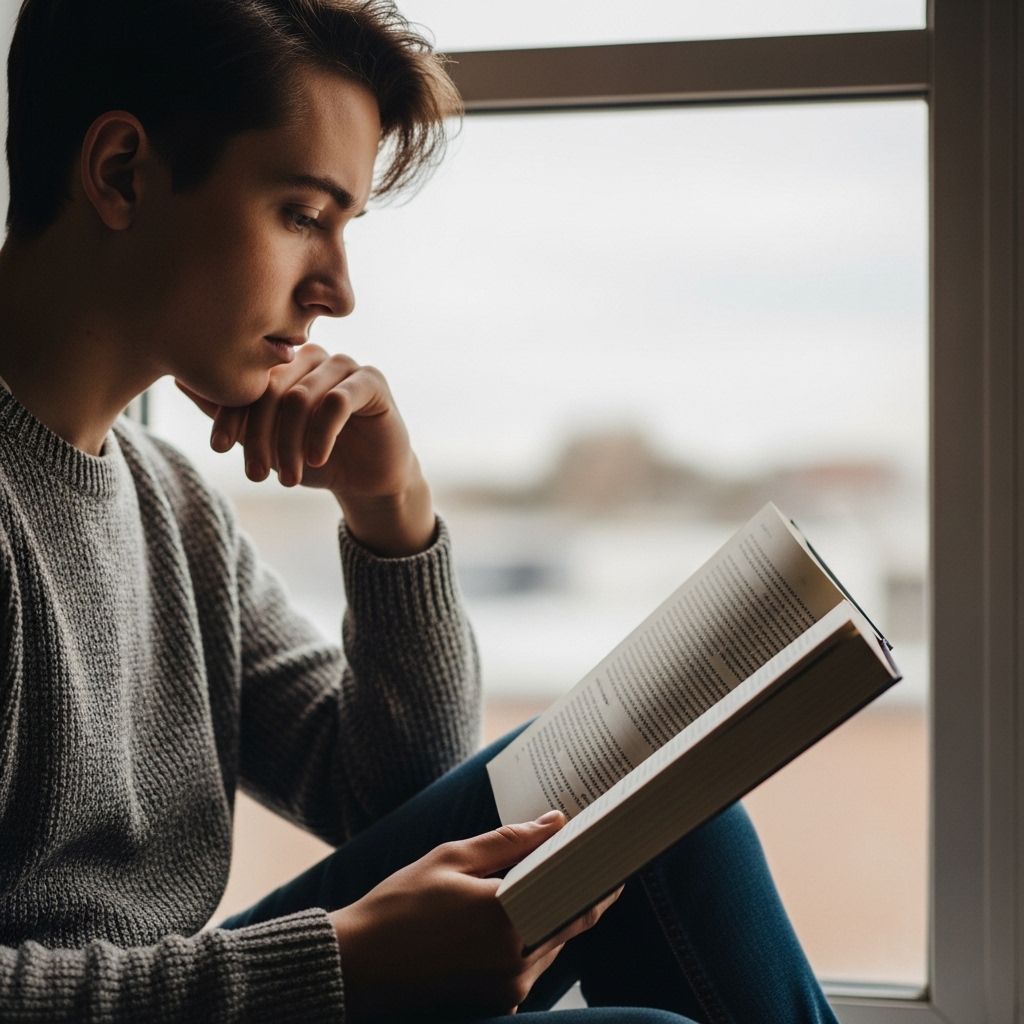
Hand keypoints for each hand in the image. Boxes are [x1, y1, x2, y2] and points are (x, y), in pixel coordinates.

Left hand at [176, 346, 435, 554]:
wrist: (366, 480)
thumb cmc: (314, 457)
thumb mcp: (265, 440)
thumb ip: (230, 412)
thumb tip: (178, 380)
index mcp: (284, 362)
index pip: (247, 379)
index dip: (229, 412)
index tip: (217, 448)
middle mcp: (313, 356)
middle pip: (271, 385)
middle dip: (258, 434)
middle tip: (255, 473)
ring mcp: (344, 365)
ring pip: (300, 397)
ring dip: (288, 443)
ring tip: (287, 477)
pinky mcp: (371, 382)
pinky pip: (337, 401)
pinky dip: (320, 435)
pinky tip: (316, 460)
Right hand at [329, 812, 622, 1020]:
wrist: (356, 966)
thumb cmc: (399, 905)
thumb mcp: (452, 857)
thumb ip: (510, 840)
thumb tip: (556, 821)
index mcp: (507, 917)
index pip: (577, 894)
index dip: (601, 875)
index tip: (617, 854)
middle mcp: (515, 960)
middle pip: (571, 921)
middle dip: (584, 892)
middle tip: (596, 864)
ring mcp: (508, 988)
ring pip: (554, 945)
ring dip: (557, 917)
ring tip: (554, 883)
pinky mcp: (496, 1004)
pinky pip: (532, 967)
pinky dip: (534, 941)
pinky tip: (520, 918)